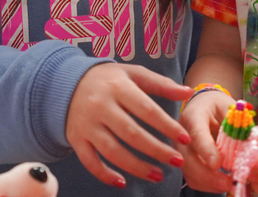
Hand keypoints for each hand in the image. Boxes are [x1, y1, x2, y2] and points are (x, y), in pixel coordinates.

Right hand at [65, 63, 192, 187]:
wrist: (68, 82)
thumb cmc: (110, 79)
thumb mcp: (134, 74)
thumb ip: (161, 84)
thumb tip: (188, 92)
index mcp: (118, 87)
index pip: (147, 110)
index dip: (167, 126)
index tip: (185, 139)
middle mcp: (101, 106)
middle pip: (131, 134)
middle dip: (157, 150)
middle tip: (177, 161)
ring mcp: (87, 124)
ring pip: (112, 151)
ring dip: (136, 167)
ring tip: (158, 175)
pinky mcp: (76, 138)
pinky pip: (89, 161)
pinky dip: (104, 174)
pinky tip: (123, 182)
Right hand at [179, 90, 233, 192]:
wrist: (202, 106)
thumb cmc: (217, 106)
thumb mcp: (229, 108)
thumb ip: (237, 125)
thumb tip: (251, 146)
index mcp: (193, 115)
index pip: (197, 134)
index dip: (206, 150)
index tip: (218, 164)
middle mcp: (181, 134)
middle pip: (187, 158)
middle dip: (206, 174)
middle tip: (227, 183)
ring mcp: (181, 150)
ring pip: (188, 171)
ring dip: (208, 183)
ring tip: (228, 185)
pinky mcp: (185, 162)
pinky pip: (192, 178)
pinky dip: (207, 185)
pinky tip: (221, 184)